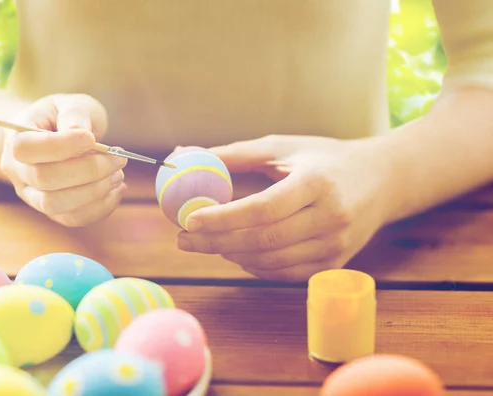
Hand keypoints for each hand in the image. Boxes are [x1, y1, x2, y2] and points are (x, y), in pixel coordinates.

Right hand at [0, 94, 126, 226]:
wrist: (62, 134)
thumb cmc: (65, 116)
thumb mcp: (71, 104)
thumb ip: (74, 114)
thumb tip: (79, 132)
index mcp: (15, 137)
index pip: (26, 148)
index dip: (60, 146)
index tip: (92, 138)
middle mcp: (17, 170)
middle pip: (44, 179)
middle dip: (88, 170)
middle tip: (117, 158)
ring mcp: (32, 194)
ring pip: (55, 205)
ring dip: (94, 192)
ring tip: (118, 173)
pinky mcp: (52, 211)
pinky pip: (72, 218)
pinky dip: (100, 208)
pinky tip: (117, 189)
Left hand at [176, 135, 392, 280]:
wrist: (382, 181)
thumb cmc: (326, 159)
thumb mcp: (284, 147)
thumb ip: (236, 154)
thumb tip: (185, 156)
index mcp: (317, 183)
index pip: (263, 208)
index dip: (223, 218)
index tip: (189, 219)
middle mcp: (330, 218)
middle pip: (263, 240)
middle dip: (216, 242)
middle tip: (184, 238)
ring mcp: (335, 246)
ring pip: (271, 261)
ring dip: (231, 255)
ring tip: (205, 243)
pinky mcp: (334, 264)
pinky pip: (284, 273)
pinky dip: (254, 266)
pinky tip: (236, 253)